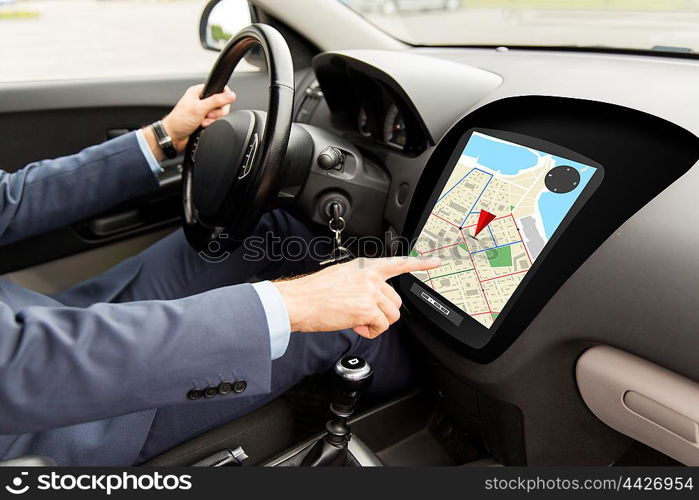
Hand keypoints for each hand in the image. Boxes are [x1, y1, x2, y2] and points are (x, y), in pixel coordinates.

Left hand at [142, 84, 236, 160]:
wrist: (173, 136)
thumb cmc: (179, 121)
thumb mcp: (199, 108)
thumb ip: (216, 101)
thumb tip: (231, 95)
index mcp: (198, 92)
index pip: (218, 89)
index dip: (223, 97)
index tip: (221, 104)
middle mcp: (201, 100)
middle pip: (221, 103)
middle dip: (216, 112)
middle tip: (207, 115)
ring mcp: (203, 111)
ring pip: (219, 114)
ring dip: (212, 120)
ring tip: (202, 121)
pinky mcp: (204, 120)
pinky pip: (215, 121)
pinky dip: (210, 124)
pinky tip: (202, 125)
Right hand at [274, 257, 440, 338]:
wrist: (300, 301)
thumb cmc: (314, 292)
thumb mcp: (341, 276)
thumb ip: (362, 282)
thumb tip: (372, 299)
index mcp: (365, 267)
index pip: (399, 262)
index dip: (420, 262)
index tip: (436, 262)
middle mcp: (371, 277)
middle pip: (396, 301)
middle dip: (383, 313)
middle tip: (363, 316)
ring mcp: (370, 292)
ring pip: (391, 316)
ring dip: (377, 323)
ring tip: (357, 321)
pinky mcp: (367, 309)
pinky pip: (381, 326)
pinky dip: (371, 331)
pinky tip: (356, 326)